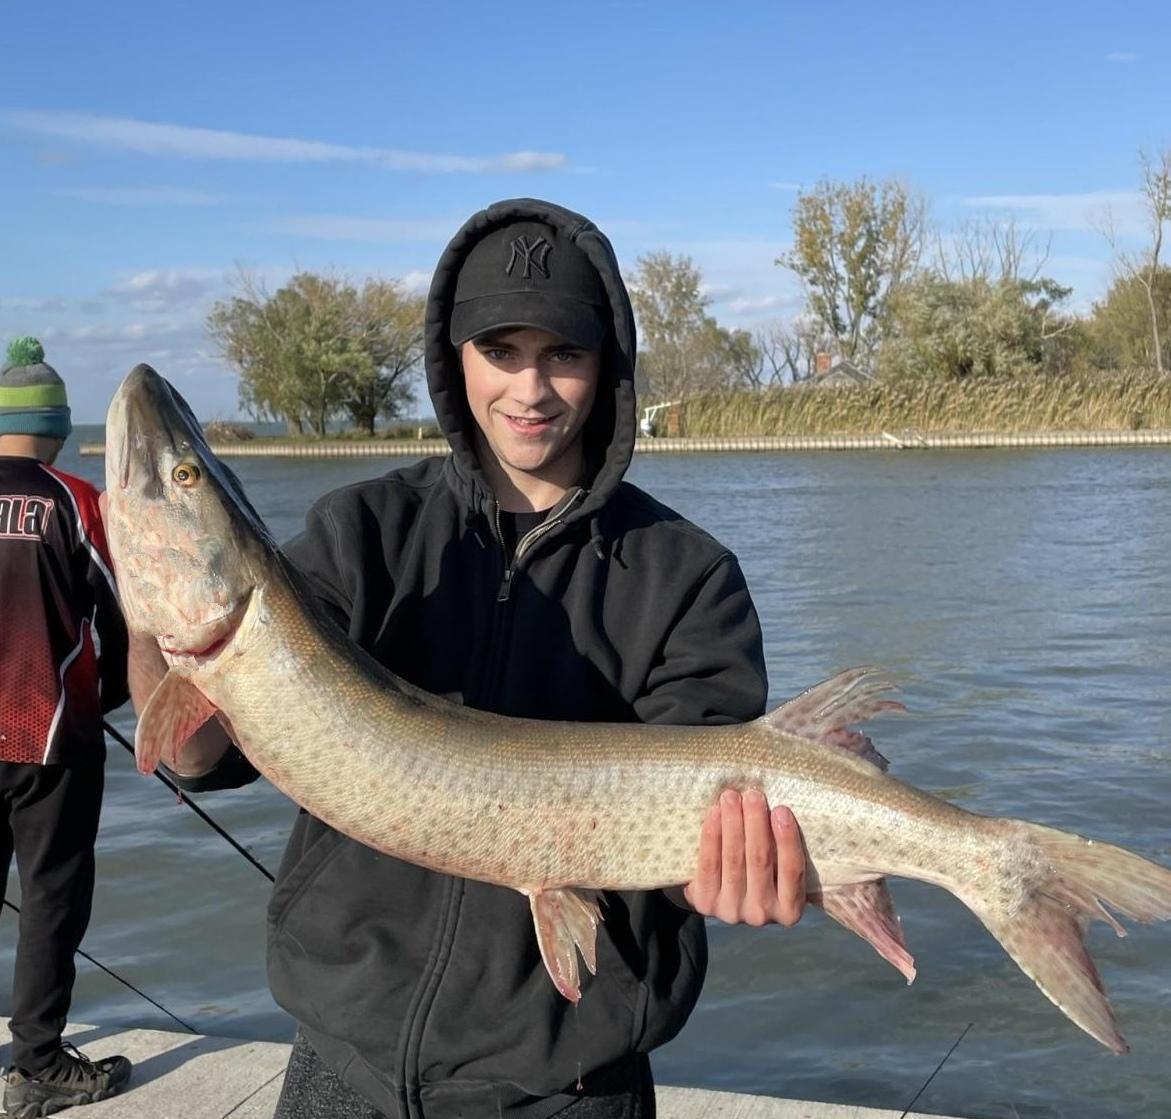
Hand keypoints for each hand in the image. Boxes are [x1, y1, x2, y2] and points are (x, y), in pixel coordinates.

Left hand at [683, 789, 805, 926]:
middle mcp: (762, 914)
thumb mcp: (779, 870)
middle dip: (756, 823)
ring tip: (731, 797)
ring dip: (733, 824)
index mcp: (790, 909)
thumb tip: (781, 808)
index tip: (781, 810)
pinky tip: (714, 813)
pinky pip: (709, 864)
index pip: (792, 871)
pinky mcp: (706, 903)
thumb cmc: (761, 871)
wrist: (721, 896)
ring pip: (734, 860)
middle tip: (753, 795)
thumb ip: (783, 848)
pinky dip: (712, 836)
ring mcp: (732, 911)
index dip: (787, 840)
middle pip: (760, 861)